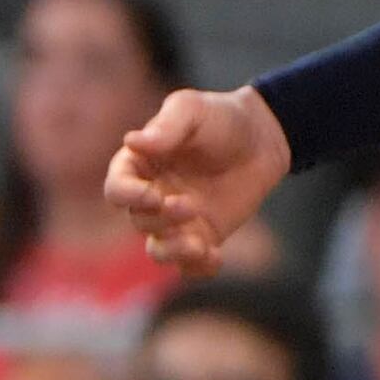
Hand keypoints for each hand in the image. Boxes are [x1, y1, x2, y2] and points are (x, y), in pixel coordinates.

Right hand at [106, 86, 292, 271]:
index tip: (153, 195)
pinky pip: (190, 266)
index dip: (128, 196)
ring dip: (173, 252)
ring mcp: (176, 220)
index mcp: (139, 165)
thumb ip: (166, 127)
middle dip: (161, 219)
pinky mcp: (203, 237)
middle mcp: (152, 196)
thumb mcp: (192, 110)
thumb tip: (132, 141)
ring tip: (199, 245)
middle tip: (190, 204)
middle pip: (139, 221)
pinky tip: (215, 257)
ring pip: (159, 250)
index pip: (117, 189)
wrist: (262, 138)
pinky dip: (198, 269)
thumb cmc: (220, 117)